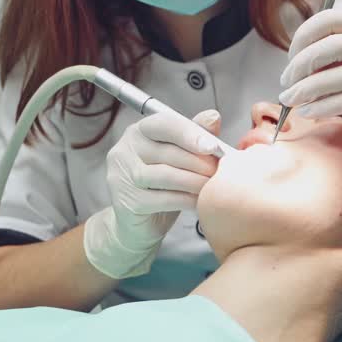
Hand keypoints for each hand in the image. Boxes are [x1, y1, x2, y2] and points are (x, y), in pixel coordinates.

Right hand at [83, 108, 222, 278]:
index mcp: (138, 131)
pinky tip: (199, 202)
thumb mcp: (179, 156)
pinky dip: (187, 200)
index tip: (213, 146)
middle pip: (167, 151)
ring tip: (212, 186)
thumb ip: (195, 135)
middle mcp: (125, 150)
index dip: (190, 134)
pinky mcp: (127, 202)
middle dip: (199, 161)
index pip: (164, 124)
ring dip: (195, 181)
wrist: (138, 225)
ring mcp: (122, 177)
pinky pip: (164, 199)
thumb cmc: (162, 185)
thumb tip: (213, 116)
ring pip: (166, 175)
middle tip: (219, 170)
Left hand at [279, 10, 341, 191]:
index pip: (330, 18)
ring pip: (333, 76)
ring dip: (304, 89)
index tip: (292, 56)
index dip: (304, 35)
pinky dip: (321, 106)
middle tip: (286, 81)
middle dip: (299, 65)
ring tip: (289, 99)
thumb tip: (298, 59)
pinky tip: (309, 111)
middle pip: (328, 46)